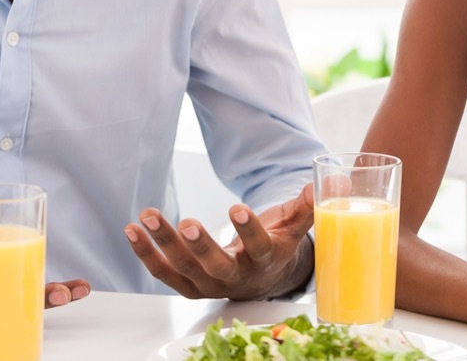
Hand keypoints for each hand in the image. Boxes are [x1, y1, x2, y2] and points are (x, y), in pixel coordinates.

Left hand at [124, 183, 314, 299]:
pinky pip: (164, 273)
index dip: (247, 230)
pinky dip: (146, 254)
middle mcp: (237, 277)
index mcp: (265, 260)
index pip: (259, 247)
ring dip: (163, 243)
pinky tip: (132, 231)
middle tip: (186, 222)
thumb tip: (334, 180)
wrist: (263, 279)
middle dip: (200, 245)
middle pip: (216, 266)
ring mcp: (210, 284)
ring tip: (146, 216)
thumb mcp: (294, 225)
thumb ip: (308, 204)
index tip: (236, 208)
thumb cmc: (276, 245)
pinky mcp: (189, 285)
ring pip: (184, 268)